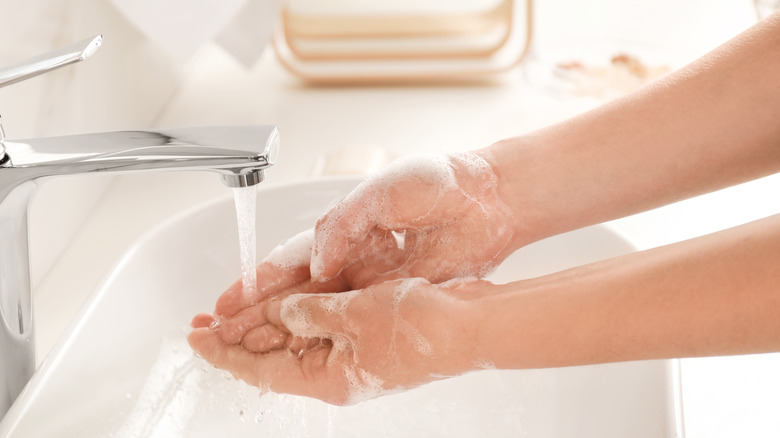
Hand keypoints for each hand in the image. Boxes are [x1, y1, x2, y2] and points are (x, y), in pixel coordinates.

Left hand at [189, 278, 491, 404]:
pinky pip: (318, 329)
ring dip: (263, 325)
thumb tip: (282, 310)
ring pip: (293, 342)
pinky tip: (281, 304)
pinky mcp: (364, 337)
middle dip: (236, 338)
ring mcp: (350, 356)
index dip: (224, 352)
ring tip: (232, 311)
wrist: (470, 324)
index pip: (259, 370)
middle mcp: (334, 373)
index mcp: (328, 379)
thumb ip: (309, 312)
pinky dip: (296, 316)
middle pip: (271, 358)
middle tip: (203, 322)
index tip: (197, 337)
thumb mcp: (353, 315)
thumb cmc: (424, 327)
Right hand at [210, 152, 516, 352]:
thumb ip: (343, 225)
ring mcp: (374, 280)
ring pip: (321, 311)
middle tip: (223, 334)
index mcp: (342, 227)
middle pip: (296, 293)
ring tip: (253, 349)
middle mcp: (352, 257)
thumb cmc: (439, 181)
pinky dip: (330, 335)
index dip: (256, 283)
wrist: (491, 197)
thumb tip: (318, 262)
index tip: (226, 303)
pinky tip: (307, 350)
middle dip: (258, 313)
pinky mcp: (398, 295)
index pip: (289, 261)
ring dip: (287, 329)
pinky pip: (357, 320)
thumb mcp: (381, 191)